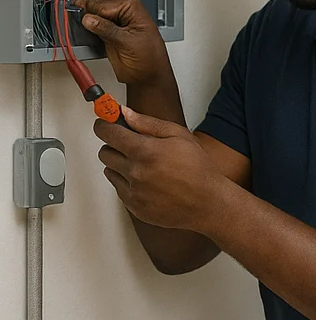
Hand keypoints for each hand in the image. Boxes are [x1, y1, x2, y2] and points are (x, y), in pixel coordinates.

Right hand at [73, 0, 171, 85]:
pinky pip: (92, 23)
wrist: (149, 75)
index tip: (82, 19)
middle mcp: (123, 9)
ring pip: (90, 12)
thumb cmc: (149, 59)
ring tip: (88, 32)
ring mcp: (115, 19)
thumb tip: (88, 19)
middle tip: (84, 26)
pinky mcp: (109, 30)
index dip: (90, 10)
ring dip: (86, 21)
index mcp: (131, 6)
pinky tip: (89, 34)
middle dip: (86, 13)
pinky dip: (88, 28)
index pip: (101, 2)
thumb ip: (106, 29)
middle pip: (93, 3)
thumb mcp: (126, 42)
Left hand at [95, 108, 232, 231]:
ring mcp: (133, 191)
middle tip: (130, 145)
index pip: (109, 133)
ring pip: (109, 170)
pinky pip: (118, 188)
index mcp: (146, 151)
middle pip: (105, 152)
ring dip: (120, 164)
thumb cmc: (199, 169)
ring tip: (143, 165)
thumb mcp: (180, 136)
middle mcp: (135, 172)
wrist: (208, 202)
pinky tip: (146, 181)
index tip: (104, 123)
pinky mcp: (134, 206)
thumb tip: (125, 113)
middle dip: (114, 145)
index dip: (104, 125)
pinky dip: (127, 182)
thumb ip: (149, 123)